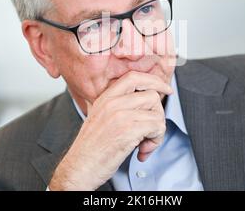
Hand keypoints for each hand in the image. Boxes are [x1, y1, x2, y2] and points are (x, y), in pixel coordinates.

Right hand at [48, 71, 172, 190]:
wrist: (79, 168)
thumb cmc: (90, 148)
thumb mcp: (99, 118)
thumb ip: (116, 106)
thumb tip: (142, 100)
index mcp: (105, 98)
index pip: (134, 77)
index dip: (154, 81)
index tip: (164, 89)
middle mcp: (112, 103)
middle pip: (151, 95)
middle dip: (158, 114)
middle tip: (151, 130)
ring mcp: (120, 115)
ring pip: (157, 112)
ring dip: (157, 130)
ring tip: (145, 143)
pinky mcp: (128, 130)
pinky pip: (157, 127)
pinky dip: (156, 140)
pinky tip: (143, 150)